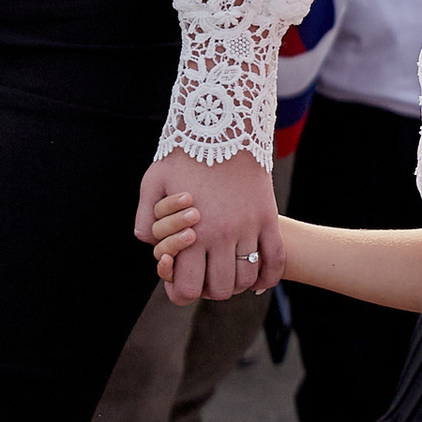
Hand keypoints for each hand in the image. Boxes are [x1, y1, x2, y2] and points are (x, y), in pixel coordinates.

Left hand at [135, 145, 280, 306]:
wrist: (222, 128)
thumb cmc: (184, 156)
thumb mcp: (153, 183)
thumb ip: (145, 219)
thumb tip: (149, 245)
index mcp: (191, 233)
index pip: (188, 288)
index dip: (183, 292)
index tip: (185, 281)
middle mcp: (220, 235)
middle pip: (220, 289)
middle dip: (210, 290)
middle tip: (207, 277)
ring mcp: (247, 227)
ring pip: (246, 278)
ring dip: (237, 283)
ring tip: (228, 273)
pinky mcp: (267, 217)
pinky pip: (275, 259)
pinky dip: (268, 276)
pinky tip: (258, 279)